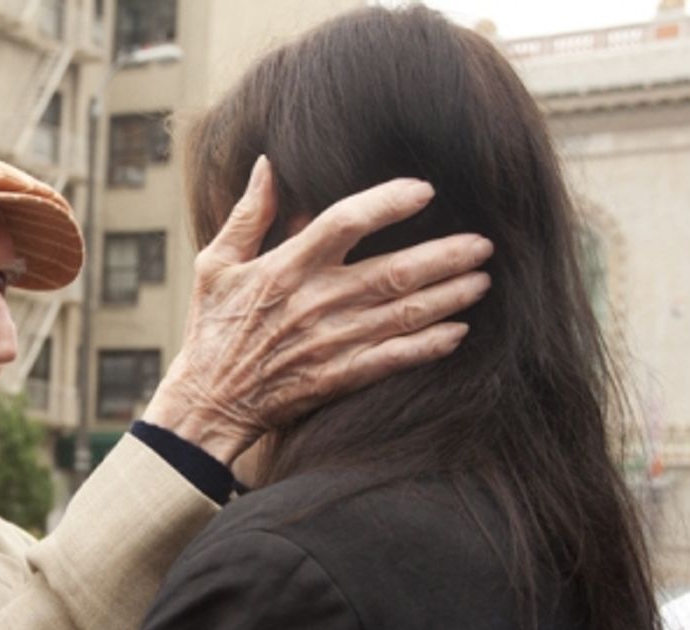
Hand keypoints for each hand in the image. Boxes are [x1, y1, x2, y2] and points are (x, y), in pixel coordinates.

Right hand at [142, 155, 492, 464]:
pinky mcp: (337, 377)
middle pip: (394, 271)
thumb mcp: (215, 264)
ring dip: (449, 296)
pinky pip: (393, 359)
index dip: (389, 203)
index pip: (346, 222)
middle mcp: (315, 302)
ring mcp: (330, 342)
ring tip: (482, 281)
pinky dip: (428, 346)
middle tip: (483, 244)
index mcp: (286, 266)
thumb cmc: (211, 329)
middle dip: (446, 256)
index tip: (424, 190)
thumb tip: (268, 165)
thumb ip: (248, 215)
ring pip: (403, 314)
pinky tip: (458, 332)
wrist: (206, 404)